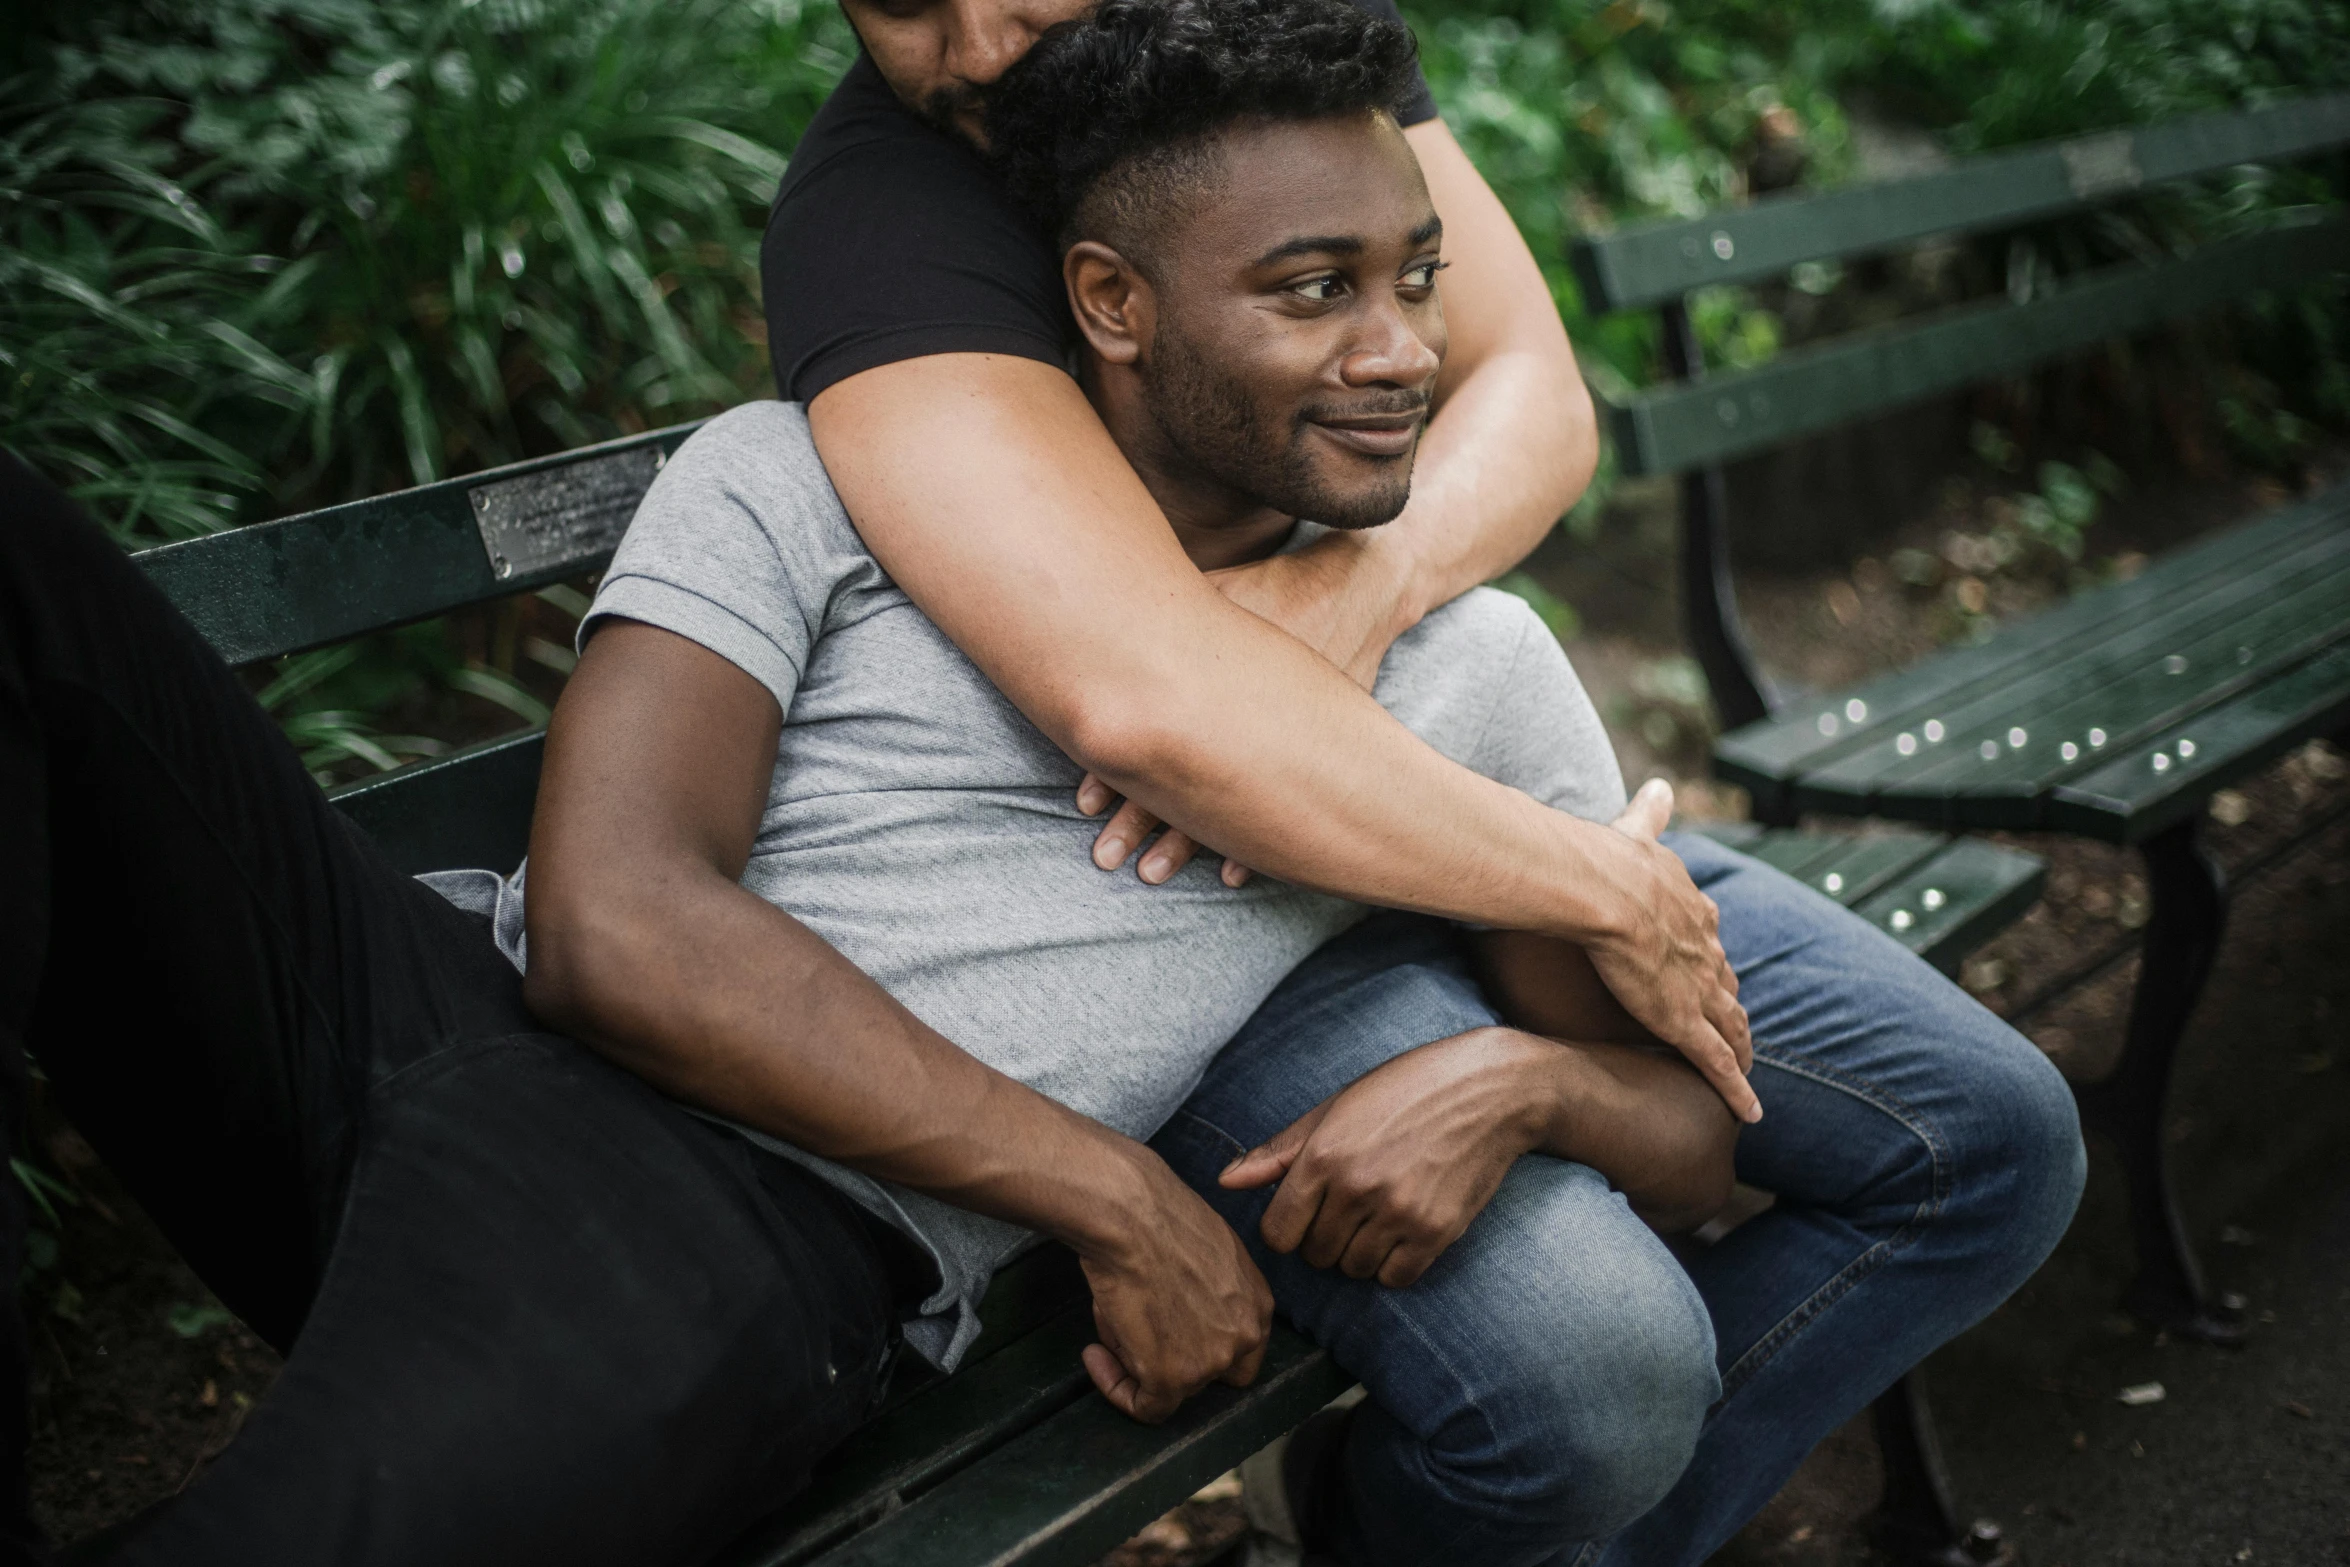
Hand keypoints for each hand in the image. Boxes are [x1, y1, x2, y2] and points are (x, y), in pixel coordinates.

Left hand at [1075, 533, 1416, 885]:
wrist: (1354, 595)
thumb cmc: (1271, 590)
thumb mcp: (1216, 590)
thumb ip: (1163, 611)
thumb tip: (1094, 609)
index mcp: (1210, 681)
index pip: (1150, 732)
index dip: (1112, 771)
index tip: (1084, 803)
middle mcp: (1241, 721)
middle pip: (1177, 782)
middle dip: (1137, 826)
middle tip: (1104, 856)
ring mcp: (1279, 744)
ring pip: (1222, 809)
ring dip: (1185, 847)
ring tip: (1151, 873)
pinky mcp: (1310, 755)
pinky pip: (1276, 812)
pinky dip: (1252, 846)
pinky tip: (1227, 874)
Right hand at [1076, 1148, 1274, 1423]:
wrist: (1131, 1214)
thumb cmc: (1158, 1216)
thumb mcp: (1209, 1252)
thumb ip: (1209, 1292)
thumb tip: (1178, 1314)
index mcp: (1258, 1304)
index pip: (1240, 1348)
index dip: (1202, 1345)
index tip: (1167, 1330)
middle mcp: (1245, 1338)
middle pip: (1210, 1372)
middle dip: (1175, 1357)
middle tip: (1138, 1333)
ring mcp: (1210, 1363)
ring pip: (1175, 1387)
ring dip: (1139, 1360)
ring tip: (1110, 1319)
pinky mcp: (1172, 1379)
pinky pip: (1145, 1407)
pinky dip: (1116, 1388)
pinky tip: (1095, 1356)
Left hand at [1218, 1028, 1553, 1287]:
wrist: (1488, 1089)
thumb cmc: (1405, 1090)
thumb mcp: (1335, 1108)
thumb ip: (1278, 1151)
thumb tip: (1225, 1182)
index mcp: (1323, 1156)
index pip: (1277, 1233)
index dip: (1287, 1228)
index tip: (1305, 1213)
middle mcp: (1357, 1188)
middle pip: (1314, 1255)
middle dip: (1323, 1239)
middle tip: (1348, 1209)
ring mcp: (1398, 1213)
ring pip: (1353, 1269)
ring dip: (1358, 1252)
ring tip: (1378, 1215)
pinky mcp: (1436, 1232)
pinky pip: (1395, 1277)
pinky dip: (1394, 1263)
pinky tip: (1403, 1230)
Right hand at [1583, 780, 1758, 1122]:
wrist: (1606, 887)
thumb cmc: (1611, 859)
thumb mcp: (1639, 829)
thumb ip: (1651, 811)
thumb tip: (1660, 783)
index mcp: (1692, 910)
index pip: (1707, 940)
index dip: (1708, 957)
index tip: (1707, 969)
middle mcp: (1706, 951)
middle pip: (1726, 984)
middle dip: (1730, 1004)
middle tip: (1733, 1022)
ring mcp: (1699, 990)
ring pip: (1730, 1027)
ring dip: (1740, 1047)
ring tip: (1746, 1066)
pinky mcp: (1686, 1023)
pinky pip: (1718, 1064)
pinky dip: (1737, 1089)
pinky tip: (1751, 1113)